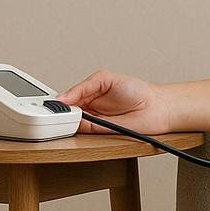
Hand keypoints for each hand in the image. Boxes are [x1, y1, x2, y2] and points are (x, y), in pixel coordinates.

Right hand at [54, 69, 174, 135]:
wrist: (155, 107)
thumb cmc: (136, 90)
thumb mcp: (105, 79)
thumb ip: (84, 87)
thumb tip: (64, 97)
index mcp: (88, 93)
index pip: (67, 98)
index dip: (59, 100)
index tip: (53, 103)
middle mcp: (90, 108)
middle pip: (67, 112)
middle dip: (61, 111)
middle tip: (56, 111)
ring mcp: (95, 121)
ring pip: (73, 123)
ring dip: (68, 121)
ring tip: (66, 116)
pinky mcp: (102, 132)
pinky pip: (85, 131)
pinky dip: (79, 129)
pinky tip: (77, 123)